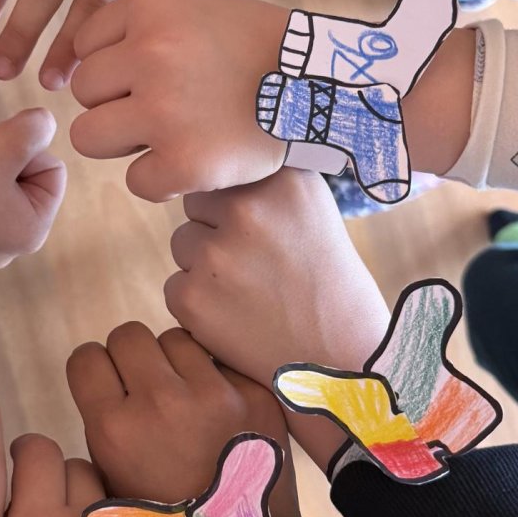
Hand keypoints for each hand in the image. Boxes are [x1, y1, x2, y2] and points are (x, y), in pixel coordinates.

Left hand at [69, 0, 288, 200]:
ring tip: (170, 137)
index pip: (86, 46)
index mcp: (150, 6)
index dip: (117, 67)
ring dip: (124, 144)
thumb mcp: (195, 8)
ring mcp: (164, 109)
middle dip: (116, 105)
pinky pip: (135, 181)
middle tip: (166, 110)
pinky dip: (162, 181)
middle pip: (83, 92)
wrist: (324, 87)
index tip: (156, 75)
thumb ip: (139, 26)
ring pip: (89, 138)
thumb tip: (71, 61)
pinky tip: (196, 163)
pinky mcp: (183, 161)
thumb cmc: (256, 50)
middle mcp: (150, 51)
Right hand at [69, 323, 299, 516]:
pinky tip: (218, 409)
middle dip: (131, 357)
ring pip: (175, 338)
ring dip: (174, 362)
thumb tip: (106, 375)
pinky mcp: (253, 392)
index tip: (108, 384)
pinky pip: (219, 358)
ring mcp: (213, 394)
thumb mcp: (111, 480)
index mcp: (115, 429)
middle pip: (128, 335)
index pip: (86, 357)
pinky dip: (214, 376)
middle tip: (146, 386)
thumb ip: (102, 423)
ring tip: (186, 398)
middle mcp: (160, 402)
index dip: (95, 370)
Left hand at [164, 171, 389, 470]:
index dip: (241, 202)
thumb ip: (265, 178)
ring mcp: (217, 254)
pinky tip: (240, 320)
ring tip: (254, 293)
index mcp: (281, 179)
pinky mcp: (192, 298)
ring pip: (184, 245)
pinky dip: (199, 306)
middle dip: (218, 231)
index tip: (268, 228)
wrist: (341, 359)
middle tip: (262, 266)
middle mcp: (247, 209)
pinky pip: (176, 287)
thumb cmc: (327, 281)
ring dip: (207, 268)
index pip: (224, 170)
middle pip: (197, 205)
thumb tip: (212, 157)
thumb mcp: (311, 208)